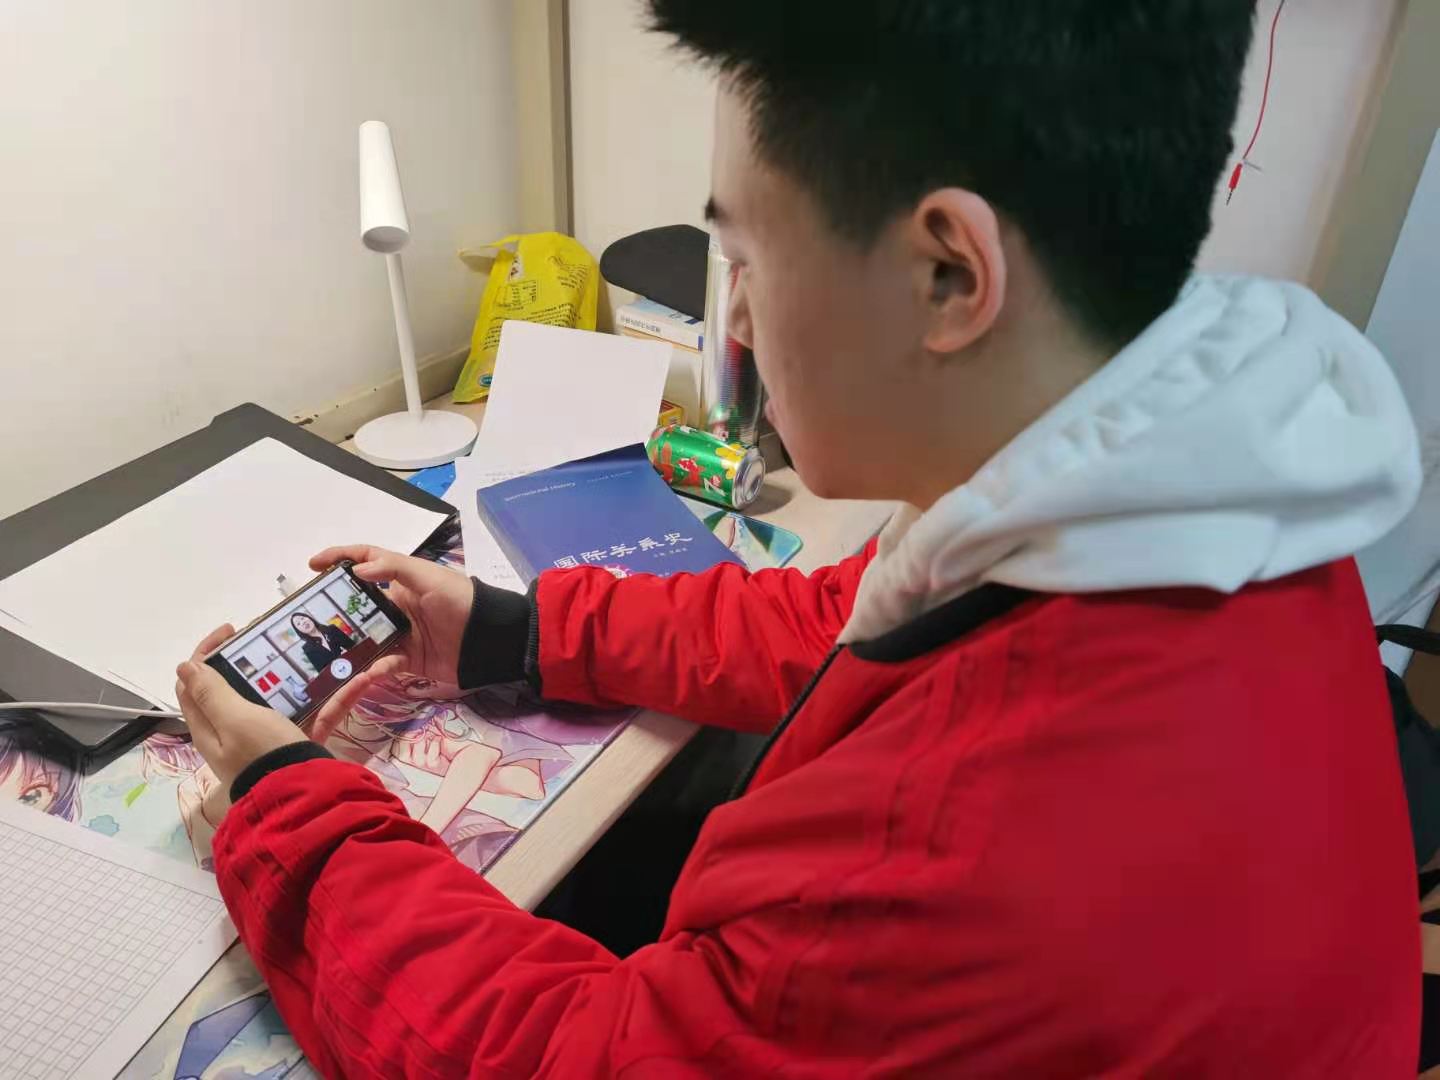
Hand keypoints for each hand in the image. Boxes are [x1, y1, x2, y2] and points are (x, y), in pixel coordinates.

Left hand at [174, 624, 402, 807]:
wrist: (306, 797)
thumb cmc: (264, 753)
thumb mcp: (234, 719)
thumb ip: (211, 693)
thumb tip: (184, 666)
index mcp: (210, 726)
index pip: (193, 683)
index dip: (205, 653)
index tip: (232, 630)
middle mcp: (233, 732)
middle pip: (234, 688)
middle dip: (251, 659)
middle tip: (272, 640)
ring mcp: (268, 737)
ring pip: (278, 697)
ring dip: (297, 675)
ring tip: (315, 654)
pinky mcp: (299, 742)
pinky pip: (317, 713)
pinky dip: (336, 697)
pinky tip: (361, 679)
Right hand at [308, 545, 473, 737]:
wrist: (489, 639)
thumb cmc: (460, 600)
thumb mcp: (428, 576)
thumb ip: (392, 568)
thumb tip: (356, 570)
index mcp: (399, 580)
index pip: (364, 562)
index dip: (339, 559)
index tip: (312, 565)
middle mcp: (394, 605)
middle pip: (356, 607)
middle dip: (333, 614)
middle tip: (308, 622)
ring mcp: (399, 634)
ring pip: (363, 640)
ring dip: (348, 648)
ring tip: (326, 657)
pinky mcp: (406, 660)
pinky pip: (381, 665)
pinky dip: (374, 670)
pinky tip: (371, 672)